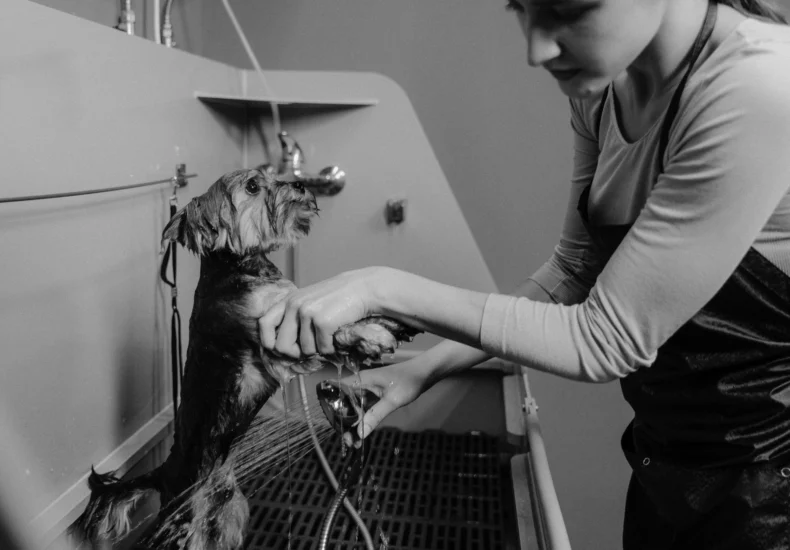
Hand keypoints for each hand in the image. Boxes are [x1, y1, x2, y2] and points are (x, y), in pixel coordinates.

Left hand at [259, 267, 387, 358]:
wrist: (363, 289)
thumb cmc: (337, 298)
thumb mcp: (310, 301)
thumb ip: (294, 317)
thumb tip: (282, 348)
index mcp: (289, 300)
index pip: (264, 324)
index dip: (269, 342)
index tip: (281, 349)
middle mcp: (294, 305)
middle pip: (281, 346)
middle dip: (295, 354)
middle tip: (309, 349)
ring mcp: (308, 313)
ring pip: (305, 350)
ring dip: (319, 349)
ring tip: (328, 334)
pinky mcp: (323, 322)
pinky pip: (323, 349)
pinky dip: (332, 347)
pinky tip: (337, 334)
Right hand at [339, 360, 432, 445]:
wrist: (425, 372)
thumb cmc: (408, 381)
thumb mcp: (392, 400)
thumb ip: (375, 415)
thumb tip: (359, 433)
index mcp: (360, 380)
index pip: (336, 391)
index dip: (331, 406)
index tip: (334, 425)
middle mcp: (360, 383)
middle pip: (344, 403)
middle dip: (344, 421)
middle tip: (348, 441)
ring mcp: (368, 389)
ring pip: (354, 407)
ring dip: (353, 423)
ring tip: (354, 442)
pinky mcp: (375, 395)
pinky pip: (364, 408)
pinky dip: (362, 419)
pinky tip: (362, 433)